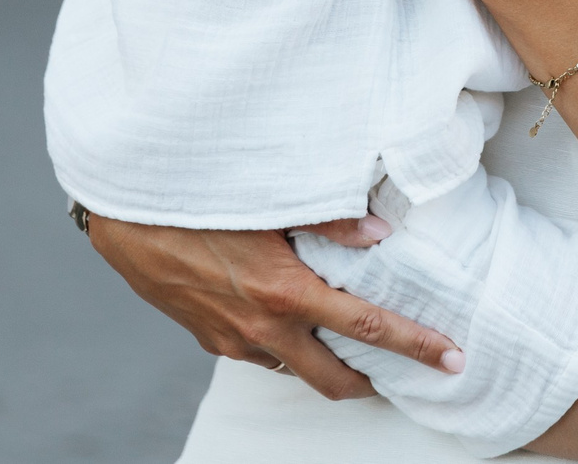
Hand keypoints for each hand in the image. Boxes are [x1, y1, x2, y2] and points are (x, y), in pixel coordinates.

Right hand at [85, 211, 463, 399]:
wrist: (122, 215)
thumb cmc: (199, 195)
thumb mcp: (269, 199)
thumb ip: (330, 217)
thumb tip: (381, 234)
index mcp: (286, 293)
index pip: (370, 329)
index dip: (417, 347)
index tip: (454, 359)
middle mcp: (262, 327)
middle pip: (334, 378)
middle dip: (376, 383)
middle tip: (407, 376)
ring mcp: (232, 339)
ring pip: (294, 369)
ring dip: (327, 366)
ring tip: (353, 349)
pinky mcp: (207, 337)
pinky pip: (258, 354)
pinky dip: (285, 348)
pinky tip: (292, 324)